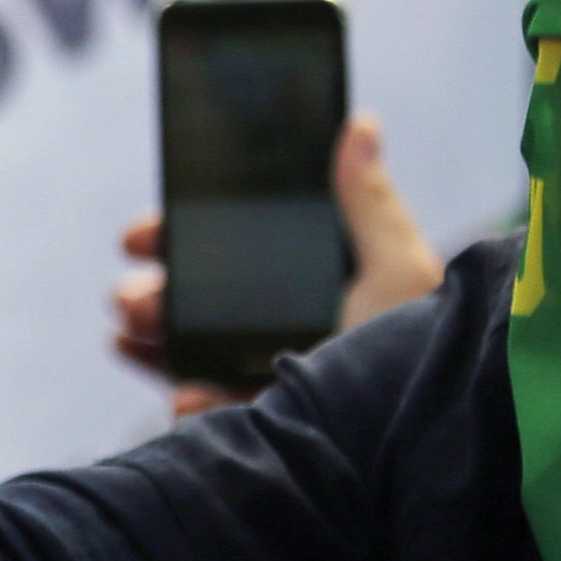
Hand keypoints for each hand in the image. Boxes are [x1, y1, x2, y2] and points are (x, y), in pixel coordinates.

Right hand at [114, 117, 444, 412]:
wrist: (427, 437)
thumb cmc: (419, 351)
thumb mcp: (399, 271)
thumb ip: (369, 203)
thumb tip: (359, 123)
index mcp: (297, 287)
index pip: (220, 256)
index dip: (172, 240)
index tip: (140, 236)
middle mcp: (272, 333)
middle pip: (189, 307)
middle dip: (147, 295)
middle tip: (132, 296)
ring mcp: (261, 383)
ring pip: (182, 358)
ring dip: (150, 343)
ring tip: (133, 333)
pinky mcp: (260, 432)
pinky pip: (206, 424)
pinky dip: (186, 408)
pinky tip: (186, 398)